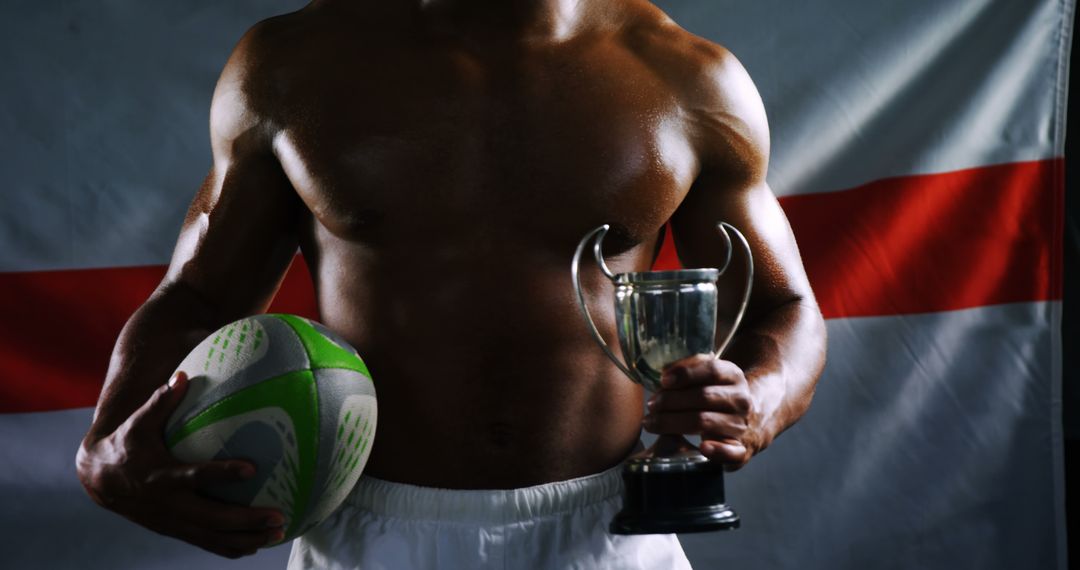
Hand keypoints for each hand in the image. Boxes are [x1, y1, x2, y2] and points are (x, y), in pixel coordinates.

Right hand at [75, 372, 285, 558]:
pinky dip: (233, 547)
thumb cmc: (126, 444)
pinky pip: (207, 543)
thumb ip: (161, 401)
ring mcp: (173, 522)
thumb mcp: (138, 423)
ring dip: (247, 539)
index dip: (222, 474)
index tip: (252, 468)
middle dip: (247, 520)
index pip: (196, 477)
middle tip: (280, 515)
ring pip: (214, 538)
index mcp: (162, 476)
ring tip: (279, 534)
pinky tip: (259, 543)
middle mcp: (170, 504)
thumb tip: (183, 375)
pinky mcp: (176, 531)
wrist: (100, 481)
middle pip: (213, 518)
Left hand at [643, 354, 759, 470]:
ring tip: (652, 423)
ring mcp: (741, 424)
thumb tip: (664, 372)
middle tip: (651, 405)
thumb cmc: (713, 395)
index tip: (663, 380)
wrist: (740, 420)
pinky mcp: (741, 448)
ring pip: (706, 421)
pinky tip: (703, 448)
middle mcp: (740, 399)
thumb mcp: (706, 376)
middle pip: (704, 396)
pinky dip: (718, 451)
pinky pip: (733, 452)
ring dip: (673, 422)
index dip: (685, 373)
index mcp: (733, 376)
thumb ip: (688, 369)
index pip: (712, 370)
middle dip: (671, 400)